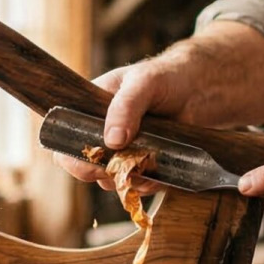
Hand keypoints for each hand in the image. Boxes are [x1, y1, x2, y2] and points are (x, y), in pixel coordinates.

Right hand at [51, 58, 200, 189]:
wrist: (198, 88)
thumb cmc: (164, 77)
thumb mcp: (142, 83)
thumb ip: (125, 107)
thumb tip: (111, 141)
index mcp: (89, 112)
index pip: (65, 142)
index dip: (73, 158)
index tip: (94, 162)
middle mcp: (101, 136)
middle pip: (86, 169)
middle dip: (104, 172)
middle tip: (126, 164)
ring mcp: (122, 153)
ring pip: (113, 181)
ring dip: (129, 179)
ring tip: (149, 159)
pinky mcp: (143, 166)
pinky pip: (138, 186)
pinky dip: (148, 184)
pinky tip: (160, 168)